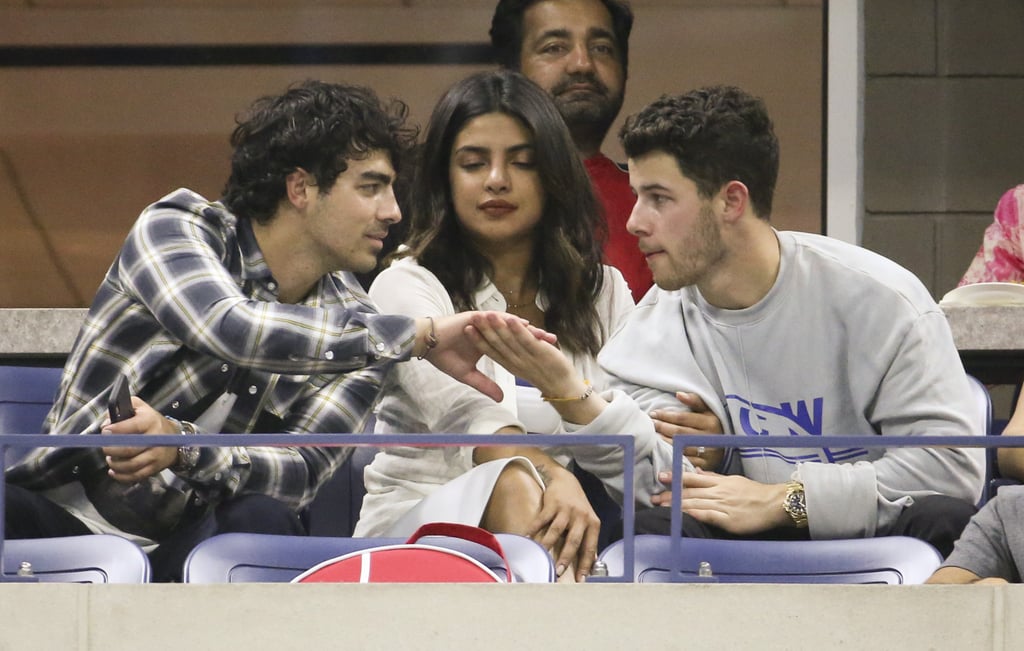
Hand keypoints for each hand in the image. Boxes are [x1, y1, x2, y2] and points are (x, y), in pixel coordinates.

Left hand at [101, 397, 179, 482]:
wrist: (175, 438)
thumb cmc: (152, 422)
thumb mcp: (140, 408)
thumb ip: (121, 408)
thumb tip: (106, 424)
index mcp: (150, 421)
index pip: (132, 426)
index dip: (116, 430)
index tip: (105, 432)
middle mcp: (155, 439)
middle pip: (129, 449)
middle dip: (111, 449)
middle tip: (105, 447)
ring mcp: (155, 455)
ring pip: (131, 465)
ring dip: (115, 464)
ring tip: (110, 459)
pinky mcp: (154, 468)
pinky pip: (135, 476)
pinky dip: (121, 476)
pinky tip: (114, 471)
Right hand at [421, 312, 555, 402]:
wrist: (428, 345)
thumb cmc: (445, 358)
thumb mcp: (468, 376)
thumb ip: (486, 385)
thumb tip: (501, 399)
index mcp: (491, 344)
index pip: (514, 346)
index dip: (529, 350)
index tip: (546, 356)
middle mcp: (491, 332)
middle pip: (517, 334)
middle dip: (535, 338)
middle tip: (554, 342)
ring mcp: (485, 324)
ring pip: (510, 326)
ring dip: (527, 329)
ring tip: (544, 333)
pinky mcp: (477, 318)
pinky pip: (496, 319)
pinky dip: (508, 321)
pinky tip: (523, 323)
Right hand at [526, 467, 600, 581]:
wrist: (566, 480)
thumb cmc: (578, 505)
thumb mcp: (588, 521)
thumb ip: (588, 539)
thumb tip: (591, 563)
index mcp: (592, 523)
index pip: (590, 548)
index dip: (585, 564)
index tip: (581, 579)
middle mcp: (581, 517)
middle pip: (573, 541)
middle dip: (566, 558)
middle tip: (558, 571)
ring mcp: (566, 510)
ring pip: (556, 531)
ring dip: (548, 546)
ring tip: (541, 557)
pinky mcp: (552, 504)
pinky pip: (542, 519)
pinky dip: (533, 529)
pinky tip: (527, 538)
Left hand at [650, 391, 723, 470]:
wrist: (728, 447)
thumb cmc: (713, 425)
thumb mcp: (708, 410)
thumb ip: (695, 400)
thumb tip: (678, 394)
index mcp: (710, 422)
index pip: (683, 418)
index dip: (666, 415)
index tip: (654, 413)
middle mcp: (709, 438)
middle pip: (680, 433)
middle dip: (662, 427)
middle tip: (650, 423)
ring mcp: (707, 453)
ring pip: (680, 447)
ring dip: (664, 441)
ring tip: (653, 435)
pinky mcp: (704, 465)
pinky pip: (684, 460)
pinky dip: (672, 455)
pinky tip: (662, 450)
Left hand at [651, 470, 789, 534]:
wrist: (774, 503)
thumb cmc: (754, 493)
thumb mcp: (732, 480)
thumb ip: (713, 477)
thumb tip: (696, 472)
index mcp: (719, 482)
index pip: (693, 478)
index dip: (676, 477)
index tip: (661, 477)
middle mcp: (719, 492)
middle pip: (690, 492)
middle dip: (670, 495)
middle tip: (653, 498)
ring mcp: (723, 506)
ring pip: (696, 503)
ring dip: (677, 505)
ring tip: (662, 507)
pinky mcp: (729, 520)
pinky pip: (710, 516)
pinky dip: (697, 514)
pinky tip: (686, 514)